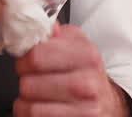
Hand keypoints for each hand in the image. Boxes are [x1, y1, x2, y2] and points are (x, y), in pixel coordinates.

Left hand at [14, 25, 131, 116]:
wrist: (107, 103)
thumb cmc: (86, 73)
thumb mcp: (77, 45)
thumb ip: (56, 34)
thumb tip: (37, 23)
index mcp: (87, 55)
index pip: (36, 56)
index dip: (23, 58)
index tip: (27, 60)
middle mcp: (87, 84)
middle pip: (28, 83)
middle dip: (24, 81)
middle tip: (32, 79)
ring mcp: (84, 110)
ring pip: (29, 107)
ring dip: (26, 102)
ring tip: (36, 95)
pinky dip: (31, 115)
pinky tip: (41, 107)